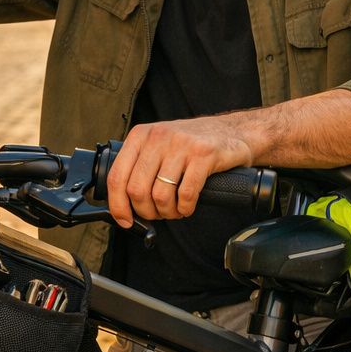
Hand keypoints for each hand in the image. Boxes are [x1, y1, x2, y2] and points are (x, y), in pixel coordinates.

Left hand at [105, 116, 255, 228]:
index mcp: (141, 135)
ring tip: (175, 210)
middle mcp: (158, 137)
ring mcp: (181, 145)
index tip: (125, 220)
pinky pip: (186, 194)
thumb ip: (140, 167)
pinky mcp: (203, 154)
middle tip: (157, 214)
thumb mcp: (159, 146)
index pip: (117, 176)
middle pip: (137, 190)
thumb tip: (121, 204)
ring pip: (160, 195)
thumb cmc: (192, 145)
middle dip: (146, 211)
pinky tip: (187, 206)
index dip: (117, 205)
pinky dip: (185, 208)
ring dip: (167, 212)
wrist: (233, 131)